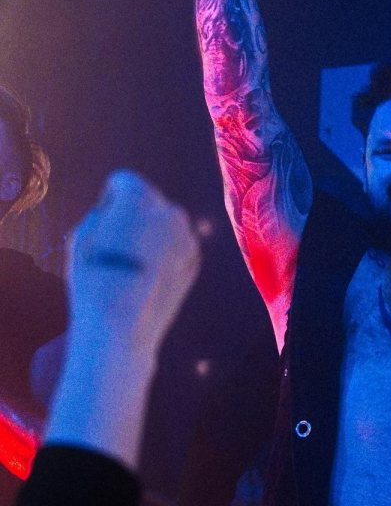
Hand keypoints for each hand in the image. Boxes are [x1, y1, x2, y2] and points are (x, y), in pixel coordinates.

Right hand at [67, 170, 199, 361]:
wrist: (122, 324)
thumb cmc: (94, 279)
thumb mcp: (81, 236)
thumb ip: (102, 213)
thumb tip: (117, 211)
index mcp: (139, 197)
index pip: (123, 181)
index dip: (108, 200)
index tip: (103, 225)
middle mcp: (169, 210)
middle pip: (147, 200)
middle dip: (134, 214)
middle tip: (116, 245)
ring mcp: (187, 236)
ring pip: (165, 222)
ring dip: (152, 232)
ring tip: (131, 263)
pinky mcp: (195, 259)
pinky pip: (177, 244)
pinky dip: (165, 252)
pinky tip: (148, 275)